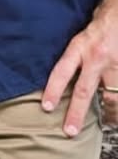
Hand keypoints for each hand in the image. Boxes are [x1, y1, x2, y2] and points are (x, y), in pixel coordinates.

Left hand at [42, 0, 117, 135]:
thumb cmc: (100, 26)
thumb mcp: (81, 39)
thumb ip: (75, 60)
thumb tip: (65, 85)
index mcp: (80, 48)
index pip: (62, 71)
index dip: (53, 90)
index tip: (47, 107)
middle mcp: (97, 57)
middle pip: (84, 90)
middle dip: (76, 113)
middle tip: (70, 131)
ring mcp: (116, 64)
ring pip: (111, 96)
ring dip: (110, 112)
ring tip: (109, 123)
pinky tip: (116, 112)